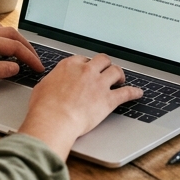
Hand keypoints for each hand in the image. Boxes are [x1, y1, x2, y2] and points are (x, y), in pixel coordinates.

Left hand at [0, 25, 43, 88]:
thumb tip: (14, 68)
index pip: (14, 47)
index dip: (29, 57)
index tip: (38, 68)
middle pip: (12, 34)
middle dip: (27, 47)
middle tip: (36, 60)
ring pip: (2, 31)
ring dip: (16, 40)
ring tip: (23, 53)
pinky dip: (3, 38)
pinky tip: (1, 46)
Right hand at [18, 54, 143, 160]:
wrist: (54, 120)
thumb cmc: (44, 108)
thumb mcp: (42, 88)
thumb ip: (51, 82)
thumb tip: (50, 85)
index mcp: (70, 66)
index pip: (83, 59)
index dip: (87, 64)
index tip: (88, 69)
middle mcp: (86, 71)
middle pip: (102, 60)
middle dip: (105, 65)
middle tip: (106, 70)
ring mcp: (99, 84)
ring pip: (116, 71)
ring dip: (120, 74)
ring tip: (121, 79)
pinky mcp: (108, 100)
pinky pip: (126, 93)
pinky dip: (134, 92)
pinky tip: (138, 93)